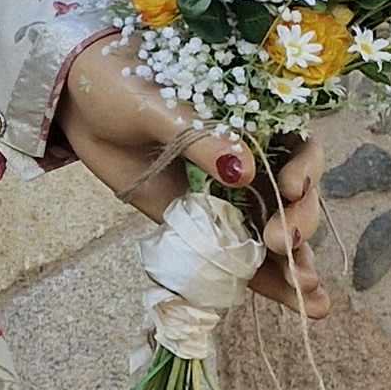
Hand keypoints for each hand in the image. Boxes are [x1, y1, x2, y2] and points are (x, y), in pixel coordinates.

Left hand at [55, 38, 328, 315]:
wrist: (80, 105)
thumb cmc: (125, 85)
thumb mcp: (162, 107)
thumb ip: (202, 139)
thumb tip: (243, 172)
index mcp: (255, 121)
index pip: (301, 148)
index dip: (307, 169)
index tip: (292, 187)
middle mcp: (252, 161)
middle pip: (295, 198)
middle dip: (297, 223)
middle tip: (279, 241)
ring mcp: (230, 198)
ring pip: (276, 233)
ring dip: (297, 264)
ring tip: (310, 294)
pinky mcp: (205, 226)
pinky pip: (243, 256)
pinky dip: (269, 280)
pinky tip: (300, 304)